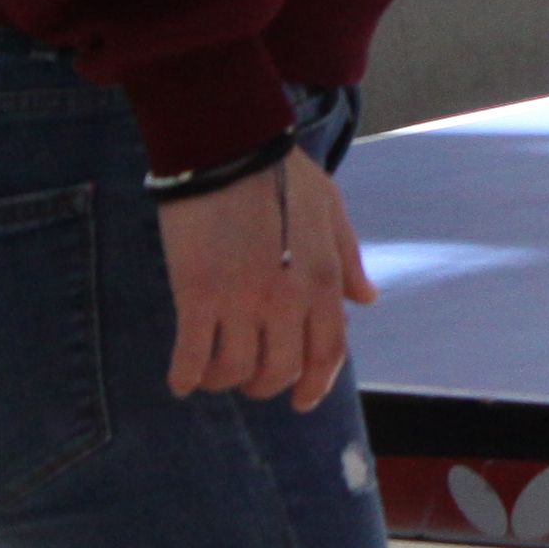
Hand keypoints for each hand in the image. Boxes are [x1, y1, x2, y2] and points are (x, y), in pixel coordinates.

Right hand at [159, 146, 373, 410]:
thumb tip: (367, 300)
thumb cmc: (280, 173)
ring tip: (214, 374)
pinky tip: (181, 380)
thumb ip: (348, 259)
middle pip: (280, 370)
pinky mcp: (197, 294)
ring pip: (234, 369)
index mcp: (323, 278)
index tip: (302, 401)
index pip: (328, 351)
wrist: (226, 147)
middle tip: (251, 381)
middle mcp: (287, 298)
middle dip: (265, 385)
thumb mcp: (330, 209)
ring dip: (223, 381)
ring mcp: (241, 300)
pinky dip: (186, 376)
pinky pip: (191, 356)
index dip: (315, 384)